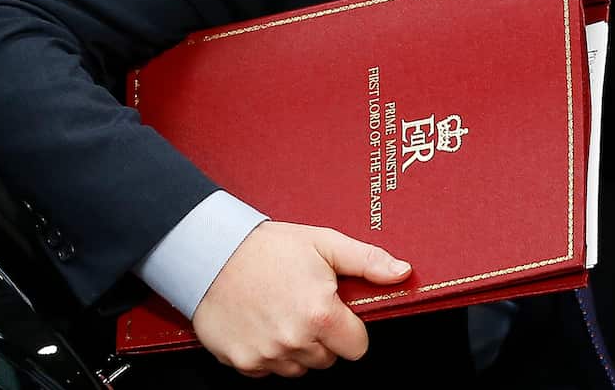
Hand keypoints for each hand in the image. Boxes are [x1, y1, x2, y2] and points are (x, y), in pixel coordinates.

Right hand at [191, 221, 411, 378]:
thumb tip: (403, 272)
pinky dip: (267, 353)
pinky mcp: (241, 362)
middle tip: (304, 305)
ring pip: (299, 368)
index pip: (357, 347)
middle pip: (328, 359)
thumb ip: (367, 261)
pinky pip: (267, 371)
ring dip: (296, 348)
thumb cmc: (269, 247)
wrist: (211, 252)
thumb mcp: (324, 243)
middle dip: (323, 338)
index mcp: (321, 313)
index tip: (336, 311)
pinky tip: (261, 323)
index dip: (350, 329)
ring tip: (281, 312)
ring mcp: (267, 355)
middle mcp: (295, 340)